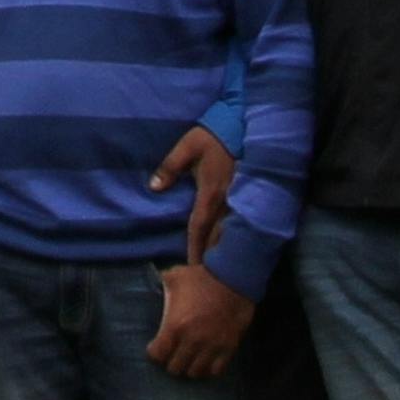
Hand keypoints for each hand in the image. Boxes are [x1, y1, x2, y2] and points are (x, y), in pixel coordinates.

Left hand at [150, 260, 256, 379]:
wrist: (234, 277)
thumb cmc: (201, 277)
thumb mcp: (175, 276)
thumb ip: (159, 283)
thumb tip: (149, 284)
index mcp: (175, 325)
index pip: (157, 354)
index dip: (155, 352)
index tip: (157, 347)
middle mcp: (192, 340)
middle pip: (175, 368)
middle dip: (172, 361)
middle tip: (174, 354)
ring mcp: (211, 346)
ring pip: (195, 373)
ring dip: (190, 367)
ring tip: (189, 360)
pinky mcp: (228, 348)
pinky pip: (216, 371)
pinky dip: (210, 369)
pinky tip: (206, 361)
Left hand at [152, 124, 236, 268]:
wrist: (242, 125)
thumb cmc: (212, 137)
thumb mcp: (187, 147)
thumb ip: (170, 167)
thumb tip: (153, 187)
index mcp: (210, 193)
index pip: (200, 227)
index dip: (195, 247)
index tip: (191, 266)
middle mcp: (226, 201)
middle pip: (217, 234)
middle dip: (211, 254)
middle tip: (205, 274)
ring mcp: (239, 198)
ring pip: (230, 229)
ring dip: (222, 246)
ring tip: (217, 265)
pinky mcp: (246, 193)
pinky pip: (239, 219)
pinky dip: (233, 232)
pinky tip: (231, 241)